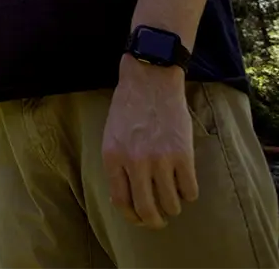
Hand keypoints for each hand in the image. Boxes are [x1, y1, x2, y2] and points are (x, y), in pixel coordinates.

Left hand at [102, 55, 197, 228]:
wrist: (149, 80)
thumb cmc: (129, 107)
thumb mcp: (111, 135)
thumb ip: (116, 164)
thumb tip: (125, 198)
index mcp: (112, 157)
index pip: (121, 202)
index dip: (133, 217)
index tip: (141, 219)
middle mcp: (134, 162)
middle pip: (147, 210)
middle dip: (155, 221)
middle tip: (161, 219)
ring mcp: (160, 159)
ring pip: (171, 204)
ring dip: (173, 206)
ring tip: (172, 195)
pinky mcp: (183, 155)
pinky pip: (190, 191)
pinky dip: (188, 193)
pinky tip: (184, 182)